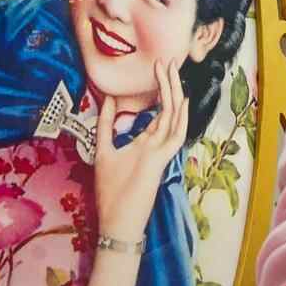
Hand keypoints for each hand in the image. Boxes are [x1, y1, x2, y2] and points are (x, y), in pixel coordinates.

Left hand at [94, 60, 188, 240]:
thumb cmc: (112, 193)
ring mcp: (160, 153)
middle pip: (168, 110)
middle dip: (168, 85)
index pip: (158, 114)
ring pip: (172, 117)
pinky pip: (174, 136)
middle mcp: (157, 146)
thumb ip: (106, 127)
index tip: (158, 71)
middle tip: (168, 61)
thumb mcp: (104, 151)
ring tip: (170, 70)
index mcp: (147, 145)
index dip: (160, 92)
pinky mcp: (159, 161)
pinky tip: (181, 100)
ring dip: (172, 93)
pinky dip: (179, 119)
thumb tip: (107, 101)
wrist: (117, 223)